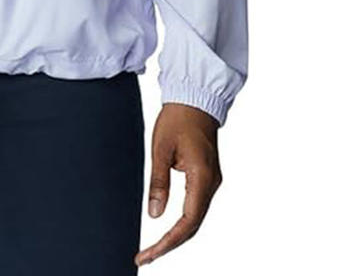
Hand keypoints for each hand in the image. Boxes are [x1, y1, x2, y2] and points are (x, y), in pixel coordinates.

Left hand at [135, 103, 221, 266]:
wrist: (195, 100)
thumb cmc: (177, 119)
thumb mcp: (160, 148)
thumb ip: (159, 182)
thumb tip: (154, 215)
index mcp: (202, 177)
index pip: (188, 222)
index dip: (168, 242)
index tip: (149, 253)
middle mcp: (211, 184)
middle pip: (193, 226)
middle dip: (170, 244)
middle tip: (145, 257)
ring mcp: (211, 182)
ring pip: (195, 219)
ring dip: (175, 236)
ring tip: (152, 249)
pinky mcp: (206, 178)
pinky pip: (195, 208)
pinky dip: (181, 223)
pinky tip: (166, 230)